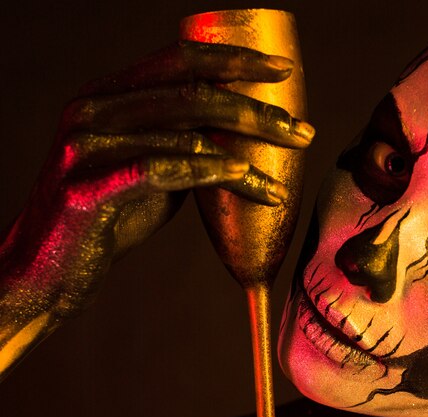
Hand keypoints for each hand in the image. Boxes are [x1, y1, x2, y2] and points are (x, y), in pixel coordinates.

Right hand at [0, 42, 312, 375]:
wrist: (49, 270)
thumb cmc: (107, 221)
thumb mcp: (151, 174)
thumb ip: (183, 147)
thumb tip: (237, 140)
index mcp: (108, 97)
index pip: (180, 61)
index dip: (235, 60)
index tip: (282, 71)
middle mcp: (93, 110)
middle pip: (192, 93)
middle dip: (257, 110)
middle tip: (302, 131)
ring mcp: (86, 146)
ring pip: (185, 133)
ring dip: (248, 154)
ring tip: (284, 177)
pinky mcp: (89, 187)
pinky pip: (165, 171)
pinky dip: (214, 173)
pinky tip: (252, 182)